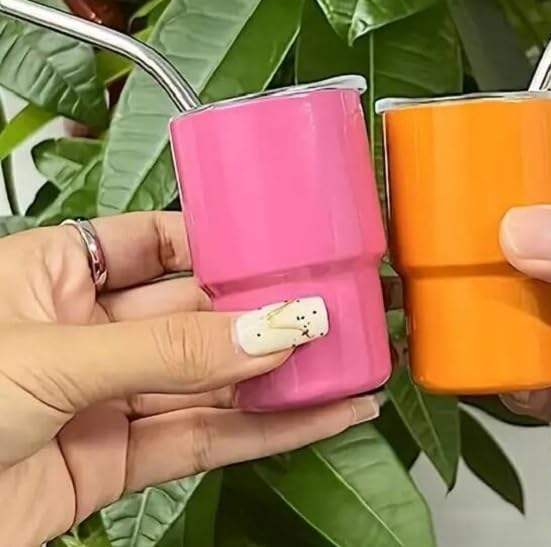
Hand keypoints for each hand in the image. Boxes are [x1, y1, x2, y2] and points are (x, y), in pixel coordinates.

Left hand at [0, 212, 377, 545]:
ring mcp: (104, 397)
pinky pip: (203, 438)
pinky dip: (263, 432)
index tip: (284, 243)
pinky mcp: (116, 462)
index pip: (157, 239)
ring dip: (278, 377)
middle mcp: (85, 330)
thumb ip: (170, 350)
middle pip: (196, 312)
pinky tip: (314, 417)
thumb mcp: (52, 358)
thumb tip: (269, 328)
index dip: (220, 240)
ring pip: (209, 379)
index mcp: (55, 272)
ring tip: (345, 364)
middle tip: (333, 309)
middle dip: (264, 314)